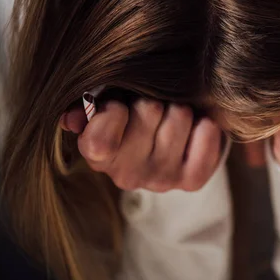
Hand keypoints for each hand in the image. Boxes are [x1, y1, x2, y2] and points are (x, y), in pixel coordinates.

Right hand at [60, 100, 222, 191]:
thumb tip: (72, 119)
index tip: (119, 105)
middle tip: (153, 108)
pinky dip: (205, 124)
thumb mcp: (106, 105)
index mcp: (97, 157)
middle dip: (152, 100)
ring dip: (179, 108)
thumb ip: (85, 106)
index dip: (113, 111)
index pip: (100, 140)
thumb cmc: (133, 114)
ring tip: (172, 117)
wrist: (173, 137)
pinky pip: (207, 136)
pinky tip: (196, 128)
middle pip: (148, 110)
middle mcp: (127, 175)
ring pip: (179, 115)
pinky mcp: (192, 180)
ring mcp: (161, 180)